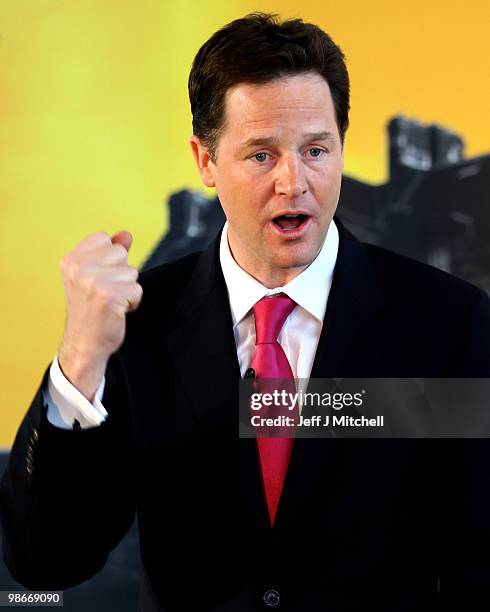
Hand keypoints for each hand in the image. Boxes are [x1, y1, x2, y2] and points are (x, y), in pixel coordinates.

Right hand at [57, 230, 142, 400]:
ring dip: (127, 289)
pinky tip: (116, 311)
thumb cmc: (91, 310)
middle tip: (105, 293)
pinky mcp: (109, 296)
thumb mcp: (95, 276)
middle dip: (120, 274)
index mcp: (71, 260)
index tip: (97, 279)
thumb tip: (126, 234)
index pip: (105, 239)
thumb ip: (110, 253)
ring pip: (131, 272)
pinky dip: (132, 302)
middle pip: (121, 254)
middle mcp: (79, 268)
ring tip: (110, 303)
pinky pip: (137, 289)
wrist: (85, 344)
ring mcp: (93, 281)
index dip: (109, 260)